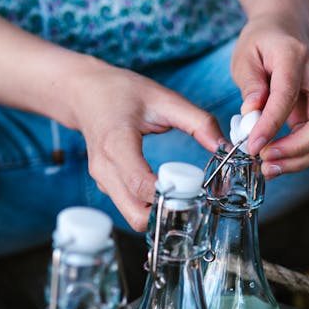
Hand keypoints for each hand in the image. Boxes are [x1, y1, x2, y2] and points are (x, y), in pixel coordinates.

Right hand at [68, 59, 223, 229]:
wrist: (83, 92)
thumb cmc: (120, 92)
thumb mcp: (163, 98)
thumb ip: (198, 122)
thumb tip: (225, 147)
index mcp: (117, 143)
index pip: (141, 184)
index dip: (171, 194)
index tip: (197, 190)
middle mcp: (105, 168)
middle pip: (136, 214)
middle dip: (167, 214)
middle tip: (192, 199)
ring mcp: (102, 180)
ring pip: (133, 216)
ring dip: (160, 212)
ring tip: (183, 193)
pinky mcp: (106, 185)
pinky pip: (129, 206)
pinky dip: (150, 206)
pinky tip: (167, 189)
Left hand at [230, 14, 308, 176]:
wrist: (285, 28)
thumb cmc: (262, 41)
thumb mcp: (245, 56)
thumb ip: (250, 85)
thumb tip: (251, 115)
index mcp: (294, 56)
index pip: (288, 95)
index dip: (272, 124)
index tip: (253, 146)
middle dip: (298, 149)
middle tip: (267, 162)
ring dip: (300, 158)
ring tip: (269, 168)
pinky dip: (300, 154)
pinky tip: (276, 160)